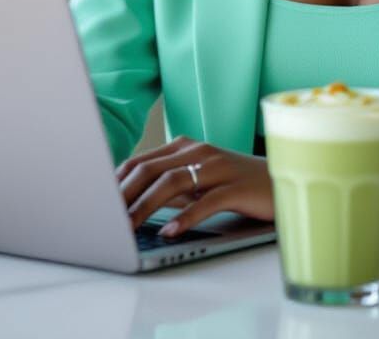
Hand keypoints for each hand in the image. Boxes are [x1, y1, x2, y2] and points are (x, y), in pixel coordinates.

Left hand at [116, 135, 273, 237]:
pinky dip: (184, 217)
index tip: (97, 203)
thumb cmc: (236, 183)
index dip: (116, 182)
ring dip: (145, 206)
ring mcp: (218, 167)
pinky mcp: (236, 187)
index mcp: (186, 146)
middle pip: (151, 169)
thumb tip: (133, 201)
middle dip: (123, 195)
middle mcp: (199, 151)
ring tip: (127, 227)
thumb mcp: (198, 180)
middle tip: (104, 219)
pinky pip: (205, 201)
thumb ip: (170, 185)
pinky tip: (169, 231)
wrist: (280, 181)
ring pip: (173, 182)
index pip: (141, 161)